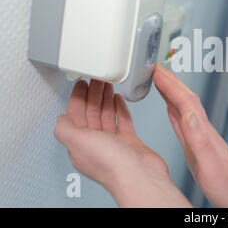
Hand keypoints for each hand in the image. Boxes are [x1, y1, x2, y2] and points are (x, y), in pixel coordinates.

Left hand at [54, 80, 191, 207]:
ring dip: (106, 98)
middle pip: (91, 112)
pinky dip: (120, 109)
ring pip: (106, 115)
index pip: (75, 115)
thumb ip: (65, 128)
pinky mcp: (129, 142)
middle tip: (96, 79)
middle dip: (93, 94)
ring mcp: (113, 143)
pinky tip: (119, 100)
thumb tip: (60, 118)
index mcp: (80, 144)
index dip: (77, 98)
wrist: (139, 175)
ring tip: (108, 84)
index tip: (81, 83)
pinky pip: (122, 121)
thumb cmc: (112, 164)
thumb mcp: (78, 142)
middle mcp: (95, 143)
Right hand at [153, 65, 227, 207]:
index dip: (171, 85)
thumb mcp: (210, 163)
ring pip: (183, 108)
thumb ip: (198, 138)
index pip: (186, 101)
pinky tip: (170, 109)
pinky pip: (182, 123)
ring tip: (159, 82)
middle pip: (185, 99)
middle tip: (155, 69)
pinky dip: (174, 111)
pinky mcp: (197, 146)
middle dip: (170, 82)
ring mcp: (200, 137)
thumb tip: (188, 113)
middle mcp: (202, 131)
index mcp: (203, 132)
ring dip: (171, 92)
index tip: (157, 71)